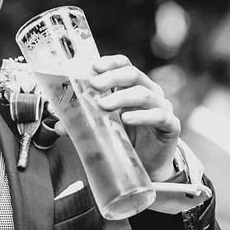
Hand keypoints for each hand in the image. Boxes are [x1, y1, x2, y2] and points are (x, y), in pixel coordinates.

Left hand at [53, 54, 181, 180]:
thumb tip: (59, 124)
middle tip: (94, 85)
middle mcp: (150, 92)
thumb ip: (85, 122)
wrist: (150, 166)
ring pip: (146, 94)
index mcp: (134, 87)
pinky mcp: (170, 126)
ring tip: (104, 105)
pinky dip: (143, 116)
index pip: (124, 65)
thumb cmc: (128, 139)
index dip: (110, 63)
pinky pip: (160, 116)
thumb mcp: (104, 127)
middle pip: (134, 75)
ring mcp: (162, 108)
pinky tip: (128, 118)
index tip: (93, 67)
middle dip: (112, 77)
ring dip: (122, 97)